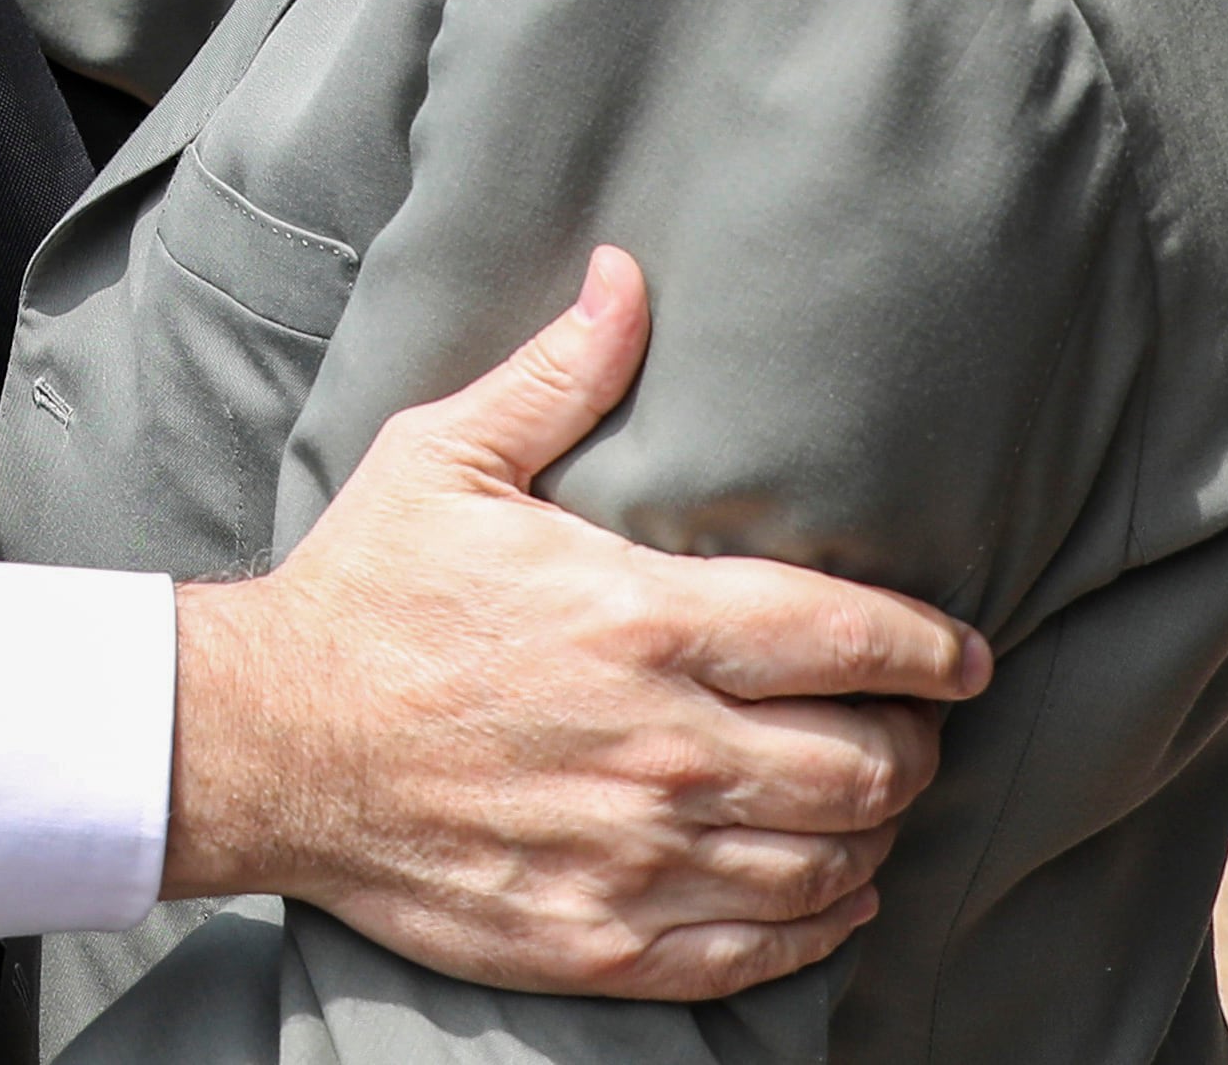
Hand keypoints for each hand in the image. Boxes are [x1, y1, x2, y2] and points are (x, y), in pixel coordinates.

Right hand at [164, 249, 991, 1002]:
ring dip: (875, 836)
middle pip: (862, 763)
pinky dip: (816, 930)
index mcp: (642, 619)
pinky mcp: (597, 938)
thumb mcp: (446, 457)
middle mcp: (660, 746)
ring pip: (822, 863)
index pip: (847, 639)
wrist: (262, 745)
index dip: (931, 649)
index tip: (965, 655)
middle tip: (917, 727)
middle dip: (913, 745)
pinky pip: (751, 952)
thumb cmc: (361, 593)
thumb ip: (558, 374)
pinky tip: (832, 900)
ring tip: (879, 807)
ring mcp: (633, 854)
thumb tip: (628, 276)